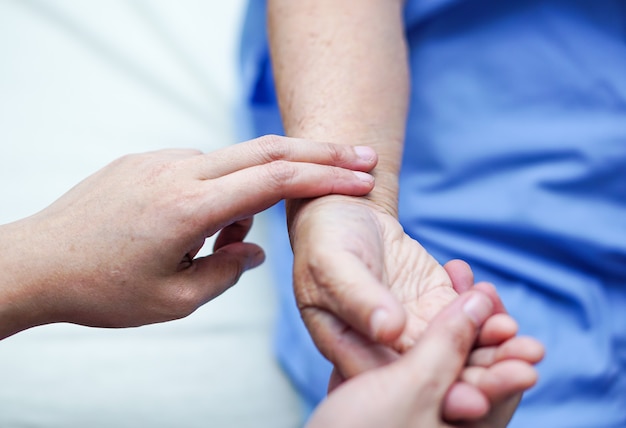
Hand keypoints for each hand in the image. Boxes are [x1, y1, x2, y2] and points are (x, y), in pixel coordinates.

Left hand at [0, 135, 377, 338]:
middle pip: (267, 149)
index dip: (325, 177)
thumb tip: (255, 250)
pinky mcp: (146, 160)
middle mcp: (178, 170)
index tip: (362, 179)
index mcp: (190, 207)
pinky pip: (201, 168)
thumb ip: (227, 272)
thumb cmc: (103, 290)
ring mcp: (160, 159)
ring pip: (232, 163)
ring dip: (252, 194)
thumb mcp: (175, 300)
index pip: (275, 179)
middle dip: (321, 153)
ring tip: (219, 246)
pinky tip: (193, 229)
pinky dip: (219, 193)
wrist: (37, 262)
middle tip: (361, 159)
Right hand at [288, 198, 542, 421]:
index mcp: (352, 349)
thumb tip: (389, 331)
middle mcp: (386, 347)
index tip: (473, 399)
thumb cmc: (325, 240)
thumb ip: (358, 299)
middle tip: (521, 372)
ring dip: (493, 347)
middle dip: (481, 377)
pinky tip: (494, 298)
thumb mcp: (332, 267)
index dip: (434, 393)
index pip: (395, 383)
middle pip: (436, 373)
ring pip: (459, 348)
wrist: (345, 211)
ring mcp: (414, 327)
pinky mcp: (435, 303)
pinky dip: (485, 311)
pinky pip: (466, 315)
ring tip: (519, 339)